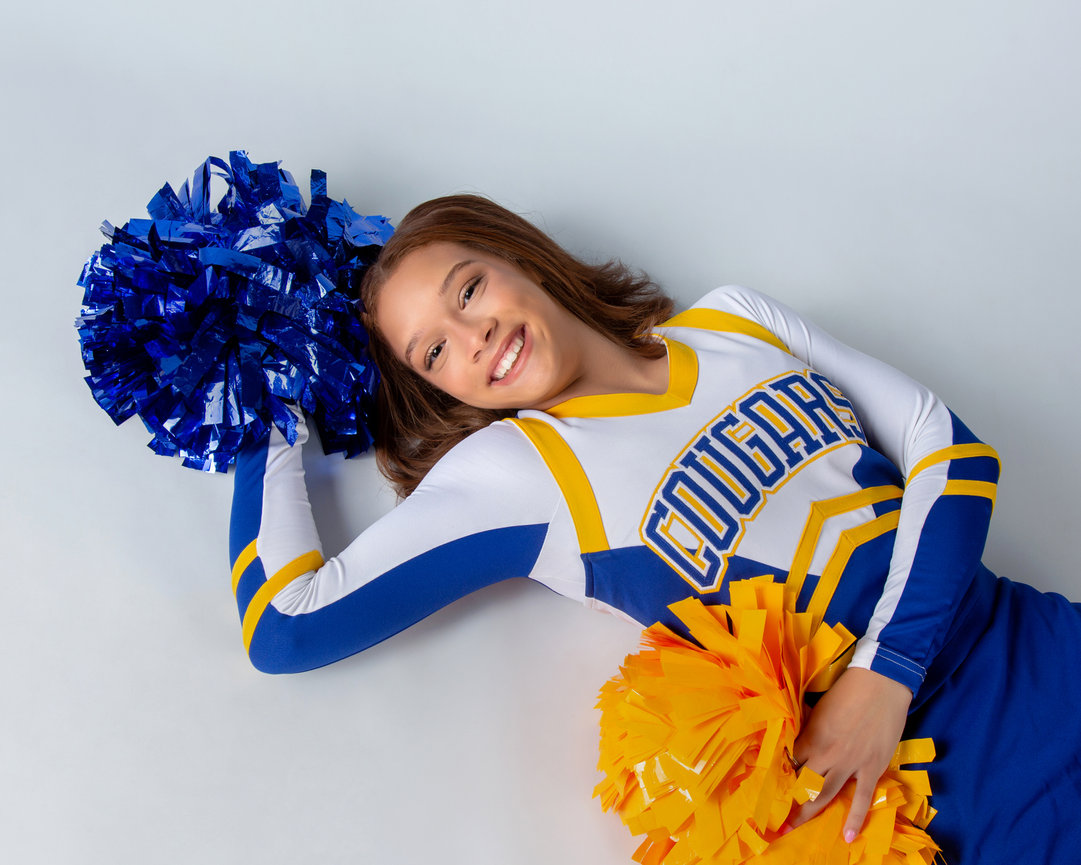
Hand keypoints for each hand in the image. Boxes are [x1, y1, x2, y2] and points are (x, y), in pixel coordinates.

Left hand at [789, 667, 912, 841]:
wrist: (881, 683)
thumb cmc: (848, 690)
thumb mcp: (819, 707)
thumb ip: (810, 729)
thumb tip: (802, 740)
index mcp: (811, 737)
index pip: (792, 762)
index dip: (785, 771)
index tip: (778, 781)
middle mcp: (827, 755)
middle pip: (802, 783)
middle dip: (787, 803)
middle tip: (775, 820)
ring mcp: (850, 764)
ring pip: (824, 794)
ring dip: (807, 813)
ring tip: (793, 828)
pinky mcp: (872, 768)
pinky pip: (862, 799)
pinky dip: (855, 819)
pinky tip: (848, 836)